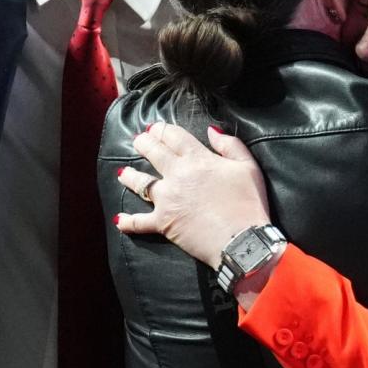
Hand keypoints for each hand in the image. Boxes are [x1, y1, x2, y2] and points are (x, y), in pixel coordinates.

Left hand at [115, 123, 269, 269]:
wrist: (242, 240)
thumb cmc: (249, 204)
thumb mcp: (248, 167)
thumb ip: (230, 145)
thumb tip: (210, 131)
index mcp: (197, 159)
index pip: (174, 137)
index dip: (163, 129)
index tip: (156, 127)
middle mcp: (177, 175)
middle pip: (155, 153)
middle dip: (144, 143)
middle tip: (138, 140)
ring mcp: (166, 199)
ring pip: (141, 182)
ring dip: (129, 175)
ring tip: (122, 172)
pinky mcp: (162, 222)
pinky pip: (140, 222)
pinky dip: (128, 222)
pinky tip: (119, 220)